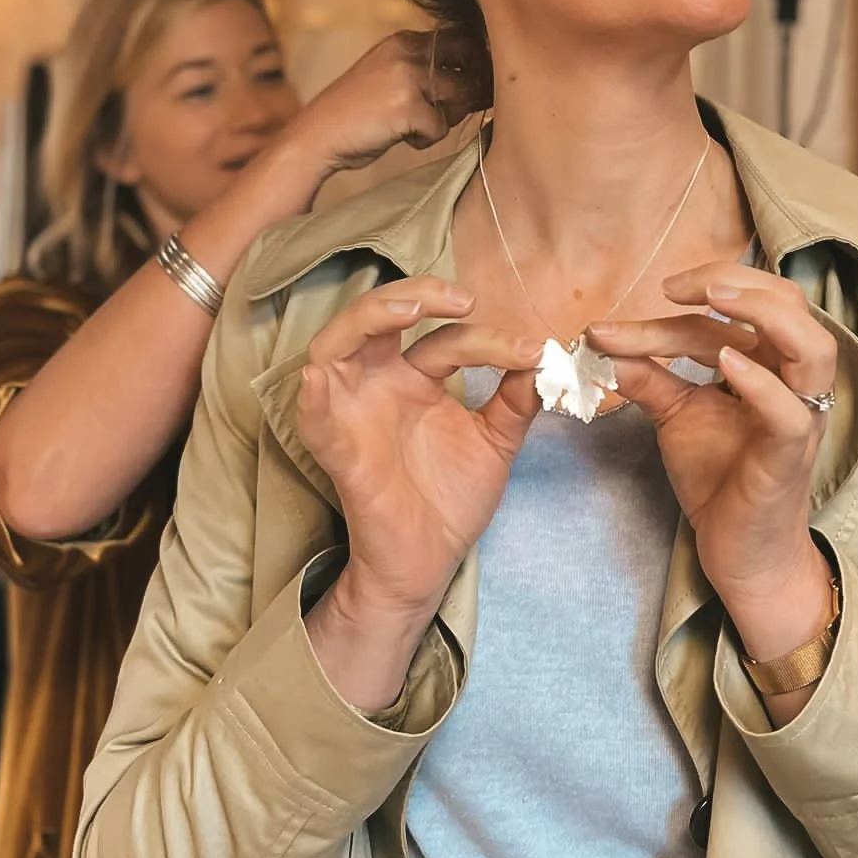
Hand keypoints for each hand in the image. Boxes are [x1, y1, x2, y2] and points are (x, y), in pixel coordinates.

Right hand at [287, 30, 485, 180]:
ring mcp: (408, 77)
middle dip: (470, 91)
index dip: (476, 63)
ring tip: (414, 126)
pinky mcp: (407, 106)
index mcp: (404, 40)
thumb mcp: (389, 75)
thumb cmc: (358, 113)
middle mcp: (408, 51)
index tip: (471, 85)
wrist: (317, 135)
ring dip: (444, 118)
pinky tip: (400, 138)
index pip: (462, 38)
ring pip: (460, 97)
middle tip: (450, 110)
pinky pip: (440, 127)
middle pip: (470, 65)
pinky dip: (425, 140)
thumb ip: (425, 70)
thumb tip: (482, 79)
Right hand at [299, 277, 542, 623]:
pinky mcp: (339, 449)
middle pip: (378, 317)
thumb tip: (543, 359)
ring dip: (366, 318)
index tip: (532, 352)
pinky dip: (314, 392)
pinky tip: (323, 376)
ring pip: (334, 344)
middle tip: (462, 299)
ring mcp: (354, 412)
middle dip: (414, 295)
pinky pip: (315, 415)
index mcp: (414, 378)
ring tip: (408, 310)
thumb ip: (516, 401)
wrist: (429, 563)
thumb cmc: (451, 499)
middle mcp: (379, 384)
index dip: (490, 340)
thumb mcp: (496, 442)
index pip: (447, 340)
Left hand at [588, 263, 835, 653]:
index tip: (647, 296)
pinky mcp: (789, 456)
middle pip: (789, 305)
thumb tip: (601, 340)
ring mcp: (800, 417)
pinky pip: (790, 412)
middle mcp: (795, 382)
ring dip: (763, 315)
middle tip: (675, 287)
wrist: (739, 553)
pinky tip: (724, 363)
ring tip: (712, 303)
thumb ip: (647, 374)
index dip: (695, 296)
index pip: (739, 311)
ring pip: (811, 347)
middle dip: (734, 282)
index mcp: (773, 363)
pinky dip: (760, 383)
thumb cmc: (720, 479)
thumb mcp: (676, 414)